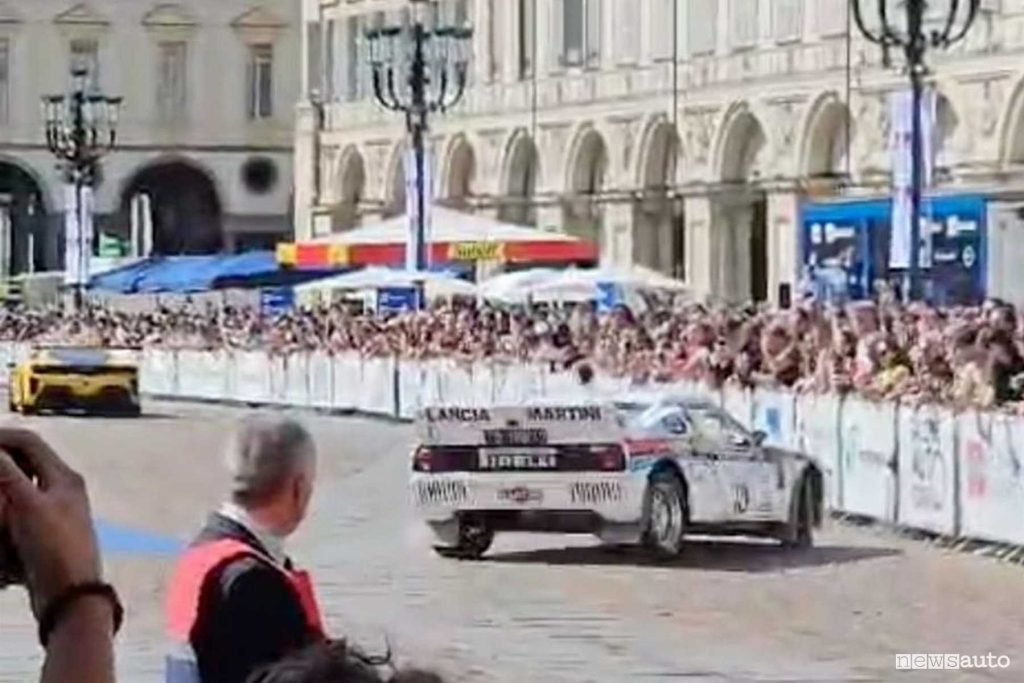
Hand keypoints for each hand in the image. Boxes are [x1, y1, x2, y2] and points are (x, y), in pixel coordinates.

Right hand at [0, 428, 101, 618]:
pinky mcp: (44, 535)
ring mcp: (55, 513)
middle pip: (24, 464)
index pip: (30, 443)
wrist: (72, 596)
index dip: (2, 438)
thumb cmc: (55, 548)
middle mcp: (62, 491)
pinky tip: (2, 519)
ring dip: (3, 489)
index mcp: (64, 478)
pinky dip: (5, 515)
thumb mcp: (29, 507)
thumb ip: (10, 475)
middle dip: (1, 465)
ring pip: (20, 489)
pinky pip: (18, 515)